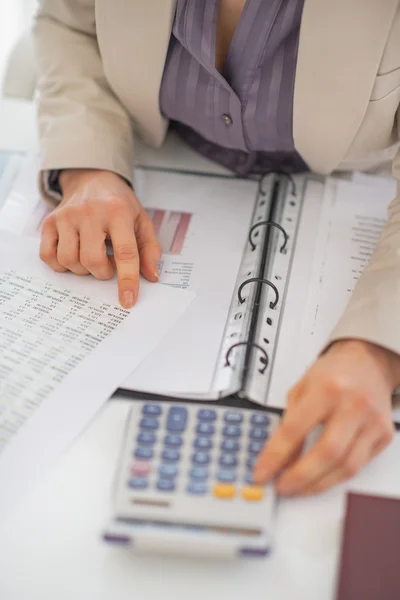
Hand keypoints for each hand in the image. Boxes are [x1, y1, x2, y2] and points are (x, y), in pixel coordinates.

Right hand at [40, 169, 160, 307]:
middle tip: (108, 264)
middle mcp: (89, 212)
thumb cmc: (120, 205)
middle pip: (91, 260)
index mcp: (117, 212)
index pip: (125, 252)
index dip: (127, 280)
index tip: (128, 301)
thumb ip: (150, 249)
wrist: (92, 179)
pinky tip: (73, 254)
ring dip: (82, 269)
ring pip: (68, 260)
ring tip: (91, 256)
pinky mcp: (49, 222)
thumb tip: (151, 277)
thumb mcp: (142, 221)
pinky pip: (48, 256)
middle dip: (102, 272)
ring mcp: (66, 216)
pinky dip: (60, 265)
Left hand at [254, 340, 397, 495]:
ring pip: (346, 467)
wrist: (368, 361)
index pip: (295, 430)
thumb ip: (288, 422)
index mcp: (327, 388)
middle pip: (327, 453)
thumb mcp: (301, 388)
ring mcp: (372, 422)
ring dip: (318, 484)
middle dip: (300, 477)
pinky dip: (336, 476)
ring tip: (298, 488)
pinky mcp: (383, 435)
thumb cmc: (333, 372)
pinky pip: (359, 466)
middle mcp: (353, 405)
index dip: (275, 456)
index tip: (262, 472)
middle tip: (282, 486)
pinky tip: (321, 477)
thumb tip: (277, 459)